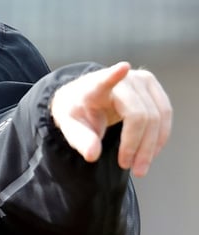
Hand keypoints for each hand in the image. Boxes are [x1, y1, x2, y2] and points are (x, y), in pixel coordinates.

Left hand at [50, 61, 171, 176]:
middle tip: (128, 167)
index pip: (105, 80)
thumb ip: (80, 140)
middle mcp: (122, 79)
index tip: (122, 68)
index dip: (113, 75)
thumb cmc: (76, 110)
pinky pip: (165, 114)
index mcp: (95, 86)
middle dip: (137, 146)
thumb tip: (93, 155)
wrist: (83, 97)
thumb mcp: (69, 126)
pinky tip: (150, 152)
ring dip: (151, 146)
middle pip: (140, 115)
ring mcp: (141, 80)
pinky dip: (159, 137)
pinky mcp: (152, 86)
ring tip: (139, 166)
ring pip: (157, 117)